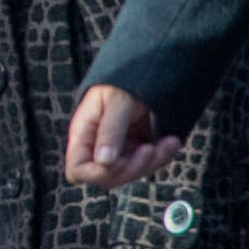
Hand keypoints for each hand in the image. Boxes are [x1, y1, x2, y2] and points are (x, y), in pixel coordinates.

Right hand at [66, 85, 182, 187]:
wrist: (144, 71)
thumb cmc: (124, 81)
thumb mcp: (116, 101)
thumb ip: (110, 130)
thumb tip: (104, 162)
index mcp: (84, 133)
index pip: (78, 169)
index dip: (96, 173)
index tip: (118, 160)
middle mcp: (99, 146)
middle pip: (108, 178)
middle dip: (132, 168)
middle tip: (148, 149)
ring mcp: (119, 150)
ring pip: (132, 174)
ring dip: (152, 162)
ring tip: (167, 141)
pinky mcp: (137, 150)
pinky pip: (148, 165)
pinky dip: (162, 156)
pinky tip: (170, 141)